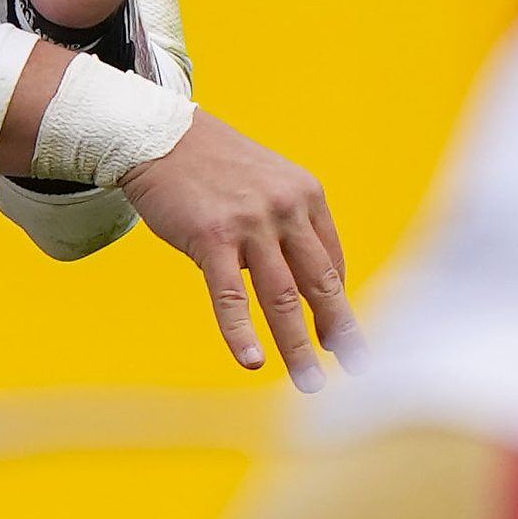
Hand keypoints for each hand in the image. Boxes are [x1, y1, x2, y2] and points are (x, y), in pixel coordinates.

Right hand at [116, 114, 358, 391]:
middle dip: (340, 331)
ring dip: (298, 345)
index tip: (339, 338)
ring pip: (283, 296)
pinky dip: (241, 332)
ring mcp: (251, 222)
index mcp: (306, 195)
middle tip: (357, 367)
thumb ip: (288, 225)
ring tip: (310, 382)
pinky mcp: (212, 236)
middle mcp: (287, 207)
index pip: (332, 262)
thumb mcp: (266, 183)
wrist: (160, 136)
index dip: (336, 305)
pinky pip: (230, 295)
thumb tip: (302, 283)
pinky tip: (252, 361)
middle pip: (320, 282)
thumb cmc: (213, 167)